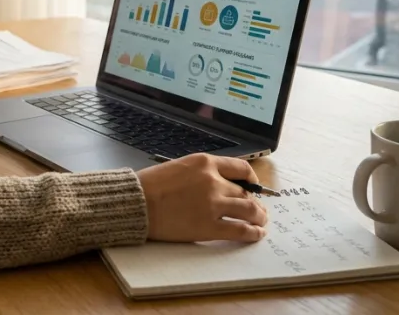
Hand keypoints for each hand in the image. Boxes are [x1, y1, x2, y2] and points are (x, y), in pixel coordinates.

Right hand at [136, 153, 268, 242]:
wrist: (137, 202)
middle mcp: (214, 181)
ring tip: (261, 222)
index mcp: (206, 163)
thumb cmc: (151, 185)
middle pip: (246, 193)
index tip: (253, 186)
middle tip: (259, 210)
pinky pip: (240, 230)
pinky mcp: (209, 226)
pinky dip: (252, 233)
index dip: (252, 179)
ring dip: (259, 217)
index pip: (241, 168)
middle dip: (255, 202)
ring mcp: (213, 204)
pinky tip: (256, 234)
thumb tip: (221, 184)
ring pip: (249, 210)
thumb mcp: (180, 167)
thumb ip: (202, 173)